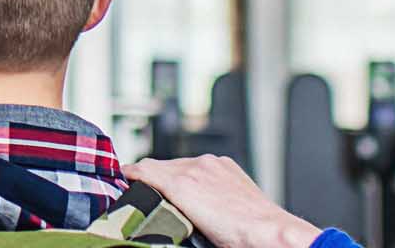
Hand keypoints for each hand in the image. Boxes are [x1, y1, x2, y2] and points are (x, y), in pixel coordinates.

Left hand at [125, 156, 326, 247]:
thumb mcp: (236, 207)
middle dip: (157, 180)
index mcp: (223, 168)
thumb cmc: (257, 229)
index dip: (167, 178)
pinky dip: (136, 175)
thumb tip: (202, 216)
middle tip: (145, 195)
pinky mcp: (181, 183)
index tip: (157, 188)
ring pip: (157, 169)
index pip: (184, 167)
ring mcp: (194, 170)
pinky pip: (148, 172)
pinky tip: (126, 178)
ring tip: (136, 192)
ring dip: (149, 180)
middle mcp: (207, 163)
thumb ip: (216, 202)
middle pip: (169, 166)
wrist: (268, 232)